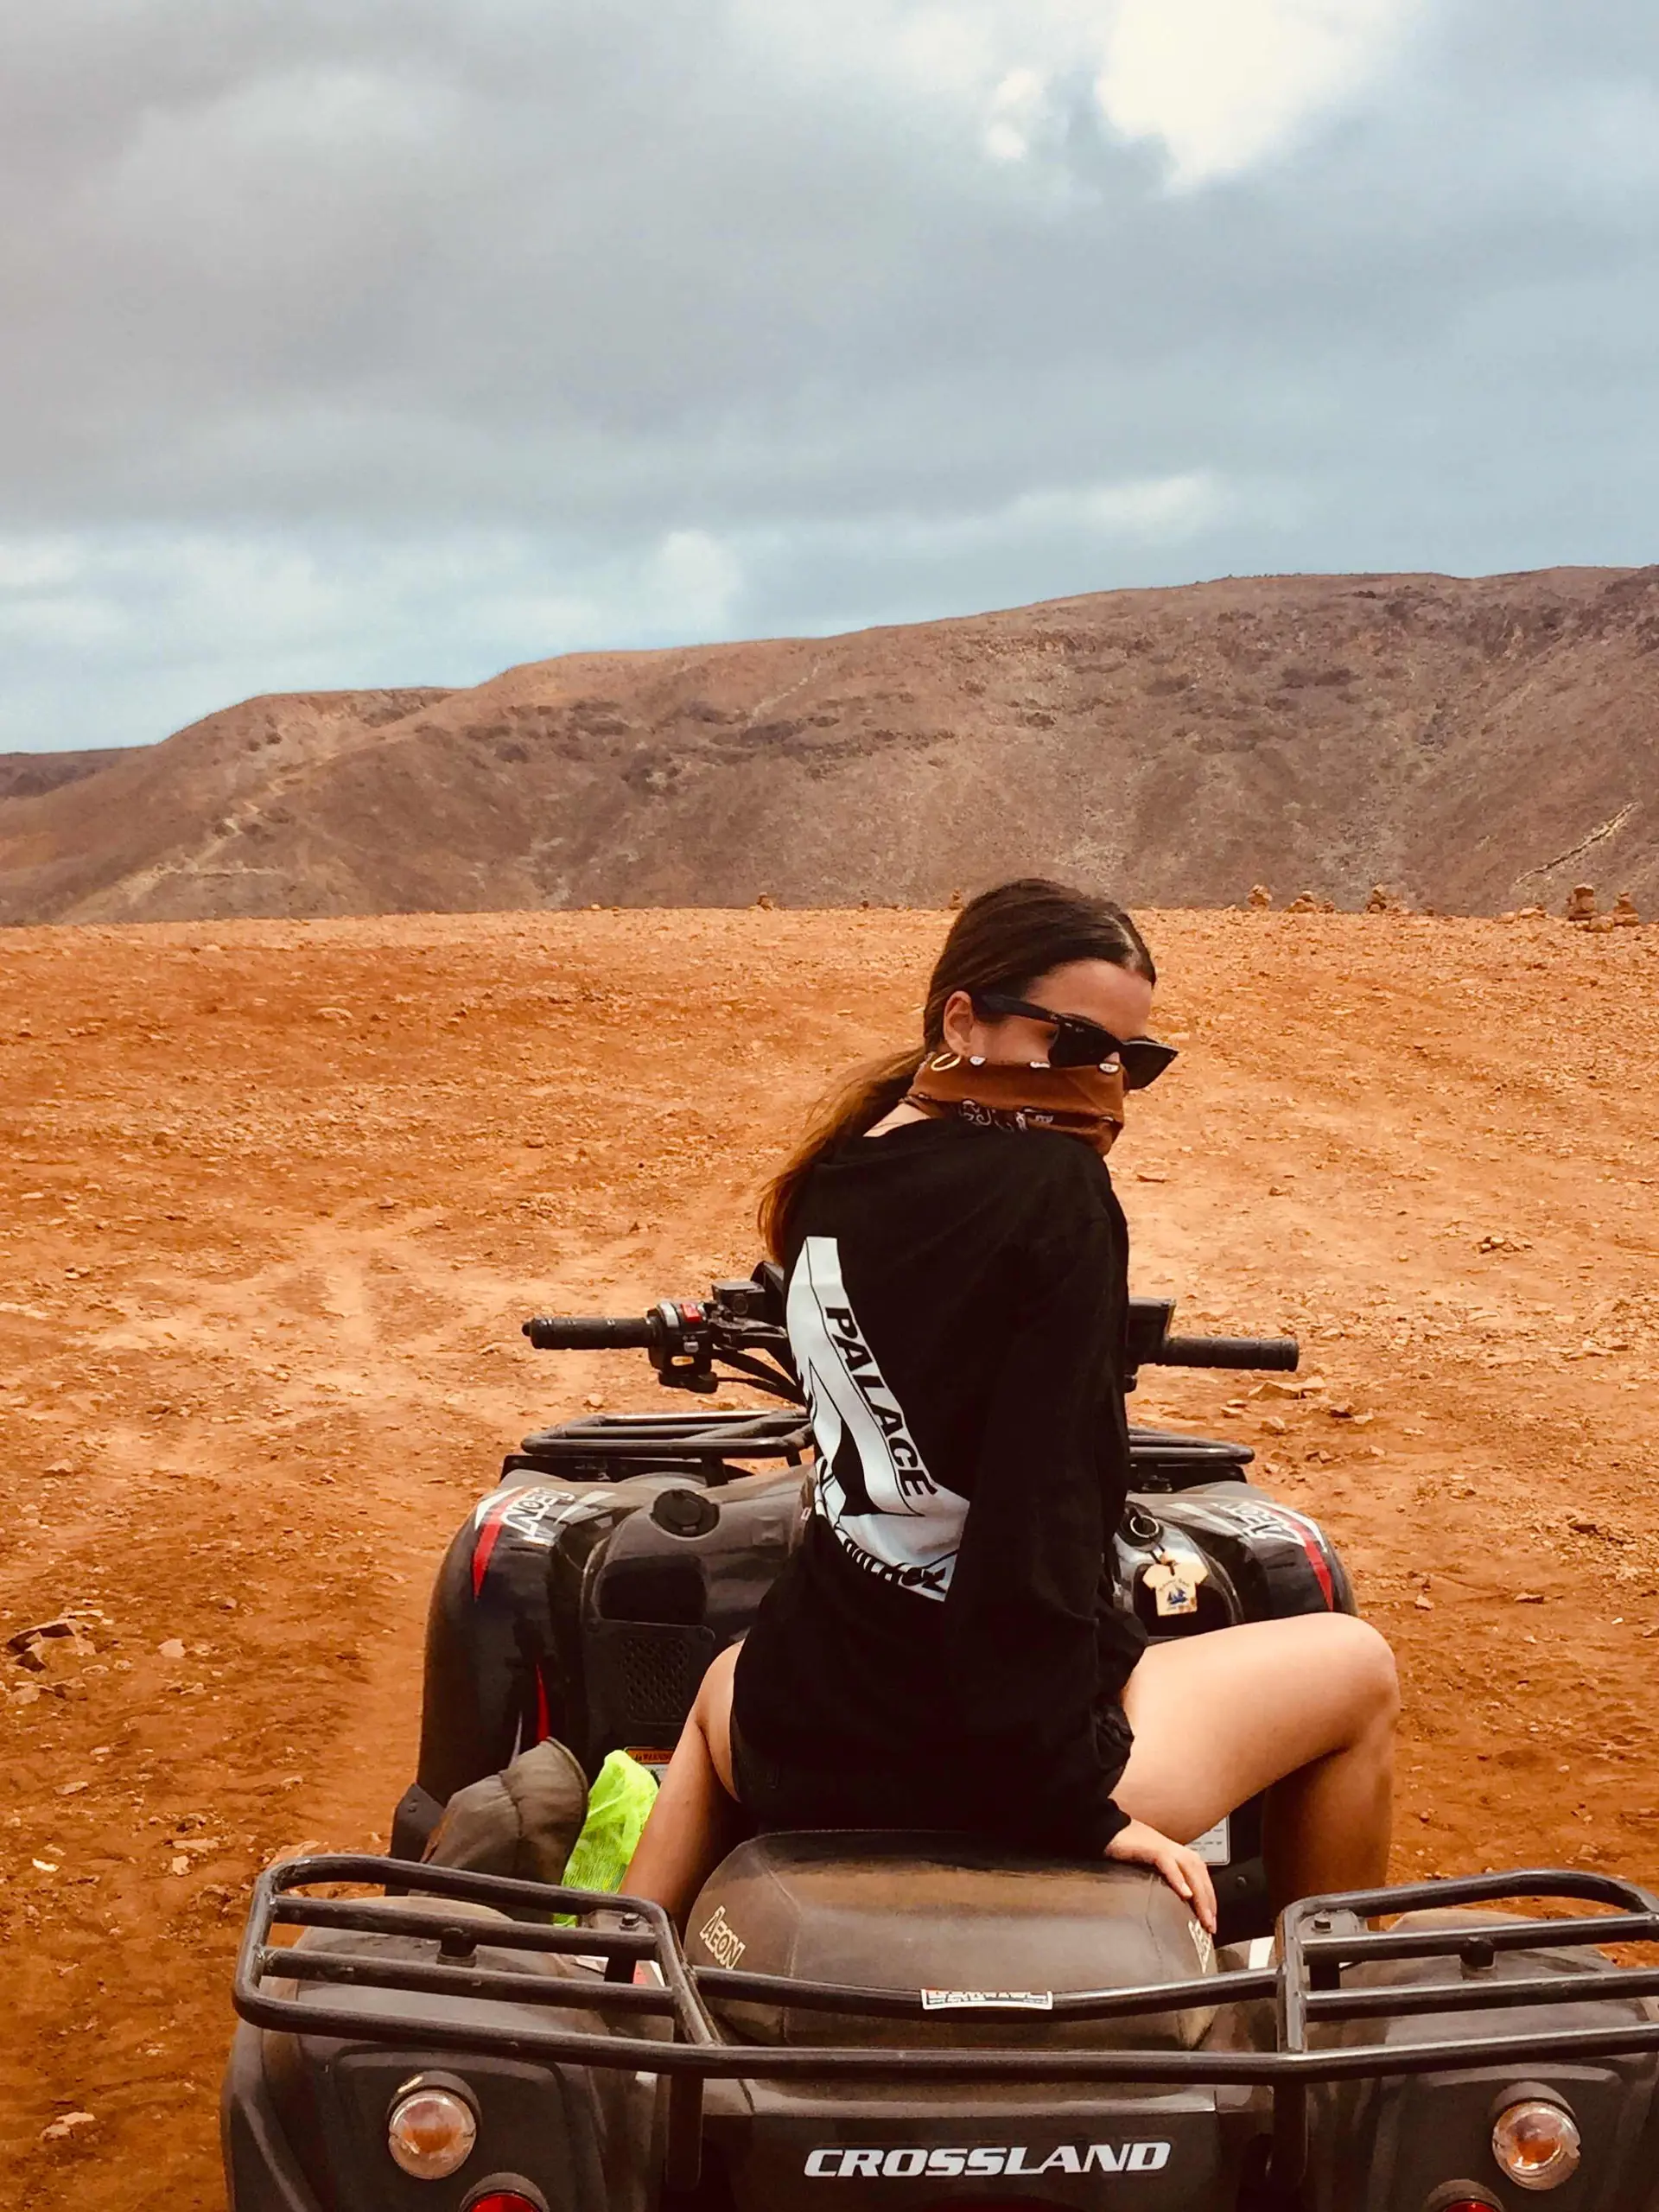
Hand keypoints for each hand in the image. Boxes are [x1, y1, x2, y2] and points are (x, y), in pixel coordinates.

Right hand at [1104, 1818, 1217, 1935]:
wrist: (1103, 1826)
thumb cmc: (1122, 1847)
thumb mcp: (1146, 1866)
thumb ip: (1159, 1879)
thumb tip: (1168, 1903)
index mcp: (1174, 1853)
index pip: (1200, 1875)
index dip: (1208, 1898)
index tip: (1210, 1920)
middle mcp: (1173, 1849)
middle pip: (1199, 1874)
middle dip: (1208, 1901)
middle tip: (1210, 1926)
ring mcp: (1163, 1846)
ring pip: (1190, 1869)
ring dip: (1200, 1894)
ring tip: (1204, 1915)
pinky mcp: (1149, 1846)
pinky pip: (1168, 1862)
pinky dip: (1178, 1877)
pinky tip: (1185, 1893)